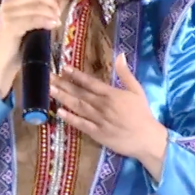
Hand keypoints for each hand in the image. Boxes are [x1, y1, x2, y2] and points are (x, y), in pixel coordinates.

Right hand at [0, 0, 60, 97]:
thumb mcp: (28, 20)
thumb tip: (58, 1)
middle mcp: (7, 3)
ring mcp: (7, 14)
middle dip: (51, 1)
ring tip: (57, 20)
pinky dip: (46, 21)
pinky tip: (53, 25)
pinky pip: (33, 19)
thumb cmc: (19, 41)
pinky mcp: (10, 26)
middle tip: (58, 12)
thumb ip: (38, 8)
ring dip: (51, 12)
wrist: (5, 61)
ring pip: (36, 7)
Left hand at [52, 53, 168, 179]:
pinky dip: (70, 118)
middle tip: (47, 76)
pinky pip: (81, 124)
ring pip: (77, 107)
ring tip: (49, 89)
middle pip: (79, 93)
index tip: (63, 68)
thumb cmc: (142, 113)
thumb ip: (126, 73)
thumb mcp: (137, 90)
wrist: (147, 139)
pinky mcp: (97, 134)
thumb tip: (120, 55)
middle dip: (63, 84)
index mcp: (111, 94)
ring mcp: (98, 120)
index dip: (76, 75)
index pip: (90, 82)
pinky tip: (59, 112)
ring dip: (62, 98)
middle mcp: (102, 106)